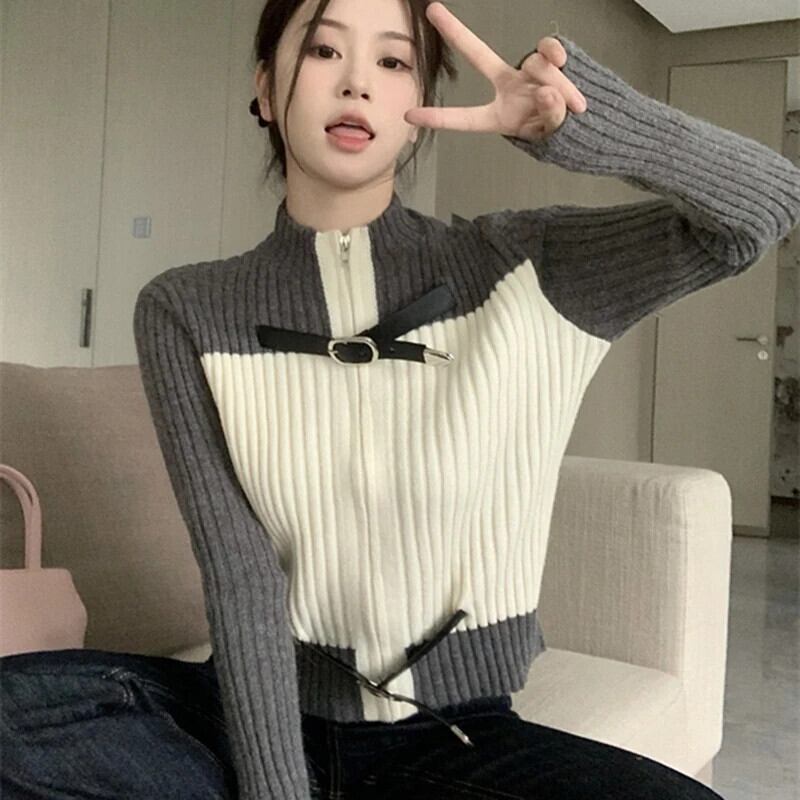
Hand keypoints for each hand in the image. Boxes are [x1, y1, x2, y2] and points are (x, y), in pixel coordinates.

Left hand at [404, 2, 587, 140]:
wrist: (583, 120)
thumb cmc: (557, 128)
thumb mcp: (548, 131)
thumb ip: (549, 114)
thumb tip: (547, 90)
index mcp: (498, 115)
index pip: (465, 118)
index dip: (438, 118)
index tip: (409, 115)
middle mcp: (507, 86)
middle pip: (479, 54)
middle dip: (455, 31)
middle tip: (432, 10)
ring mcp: (526, 70)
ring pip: (536, 66)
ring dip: (556, 85)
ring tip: (571, 104)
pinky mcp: (549, 57)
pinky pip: (550, 51)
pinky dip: (559, 60)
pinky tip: (567, 69)